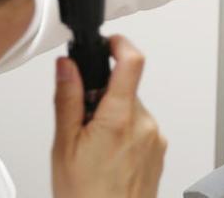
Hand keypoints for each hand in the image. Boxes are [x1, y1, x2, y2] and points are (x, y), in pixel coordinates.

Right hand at [51, 35, 166, 197]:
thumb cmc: (87, 197)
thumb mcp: (64, 146)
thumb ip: (67, 100)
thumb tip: (67, 67)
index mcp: (119, 118)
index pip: (132, 62)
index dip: (120, 44)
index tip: (109, 41)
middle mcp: (144, 124)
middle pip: (126, 90)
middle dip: (104, 97)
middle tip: (84, 123)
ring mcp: (155, 139)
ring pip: (132, 110)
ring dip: (114, 118)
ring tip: (95, 149)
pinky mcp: (160, 151)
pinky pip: (142, 129)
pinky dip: (125, 134)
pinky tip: (109, 158)